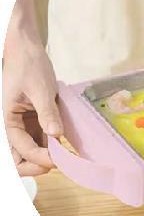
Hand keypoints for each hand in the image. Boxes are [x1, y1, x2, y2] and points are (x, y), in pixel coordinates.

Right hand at [3, 0, 62, 175]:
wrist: (27, 49)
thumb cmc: (29, 66)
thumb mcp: (41, 89)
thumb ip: (47, 113)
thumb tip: (56, 135)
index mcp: (7, 119)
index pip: (21, 147)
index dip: (39, 157)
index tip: (58, 160)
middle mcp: (13, 124)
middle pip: (18, 156)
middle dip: (34, 165)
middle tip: (56, 165)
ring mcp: (24, 123)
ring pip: (29, 150)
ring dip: (44, 157)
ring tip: (64, 159)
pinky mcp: (34, 118)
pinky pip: (40, 138)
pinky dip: (50, 145)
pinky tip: (64, 147)